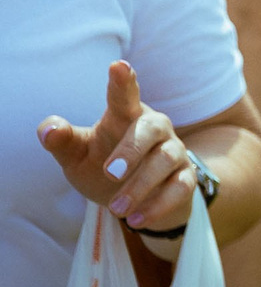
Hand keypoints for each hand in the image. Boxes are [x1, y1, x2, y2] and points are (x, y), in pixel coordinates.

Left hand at [38, 63, 200, 235]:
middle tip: (111, 173)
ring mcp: (174, 152)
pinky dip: (159, 205)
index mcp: (126, 116)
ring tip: (117, 209)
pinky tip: (136, 220)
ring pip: (168, 159)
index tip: (118, 66)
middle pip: (151, 128)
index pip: (124, 95)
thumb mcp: (77, 155)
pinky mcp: (186, 178)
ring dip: (142, 184)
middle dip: (132, 150)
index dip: (123, 81)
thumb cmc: (103, 165)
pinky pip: (181, 187)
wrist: (137, 198)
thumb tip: (48, 129)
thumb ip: (62, 141)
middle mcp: (154, 129)